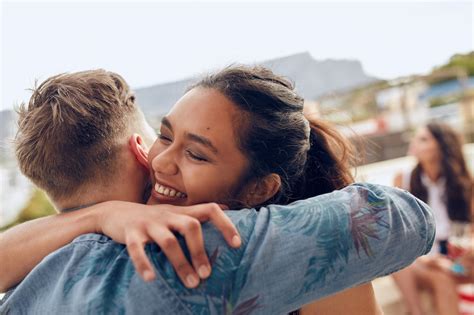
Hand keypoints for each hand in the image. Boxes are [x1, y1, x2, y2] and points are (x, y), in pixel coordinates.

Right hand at [95, 201, 240, 287]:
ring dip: (180, 263)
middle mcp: (168, 215)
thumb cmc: (154, 219)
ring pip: (168, 241)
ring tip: (190, 284)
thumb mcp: (176, 213)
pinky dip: (144, 264)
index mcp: (181, 212)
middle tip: (206, 275)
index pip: (210, 209)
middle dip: (200, 251)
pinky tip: (151, 279)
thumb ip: (198, 213)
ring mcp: (149, 224)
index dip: (226, 224)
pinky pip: (137, 249)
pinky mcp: (131, 233)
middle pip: (191, 226)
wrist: (116, 212)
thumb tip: (227, 208)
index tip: (237, 244)